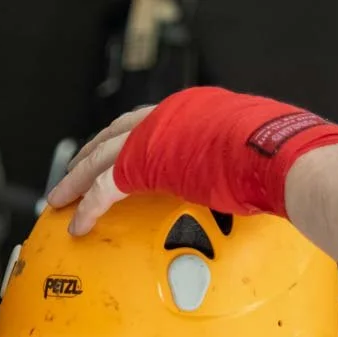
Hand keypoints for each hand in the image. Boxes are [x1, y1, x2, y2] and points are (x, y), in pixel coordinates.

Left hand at [47, 88, 337, 234]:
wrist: (275, 155)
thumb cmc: (277, 157)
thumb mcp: (248, 153)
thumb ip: (230, 163)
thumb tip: (242, 180)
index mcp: (191, 110)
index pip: (145, 126)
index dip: (124, 143)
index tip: (113, 157)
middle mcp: (166, 116)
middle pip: (114, 136)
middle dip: (90, 157)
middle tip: (73, 176)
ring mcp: (151, 136)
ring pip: (98, 159)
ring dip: (76, 181)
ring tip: (60, 201)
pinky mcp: (142, 163)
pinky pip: (104, 190)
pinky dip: (88, 209)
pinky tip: (78, 225)